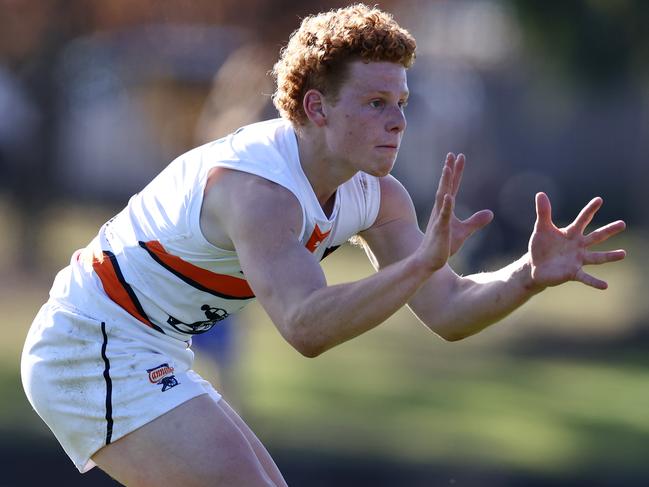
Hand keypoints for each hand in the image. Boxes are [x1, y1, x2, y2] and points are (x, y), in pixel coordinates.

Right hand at [419, 153, 492, 270]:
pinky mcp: (439, 230)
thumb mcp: (464, 231)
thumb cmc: (444, 245)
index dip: (457, 171)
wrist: (429, 260)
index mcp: (446, 208)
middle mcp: (441, 210)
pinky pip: (443, 216)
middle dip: (449, 170)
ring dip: (445, 182)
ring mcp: (439, 218)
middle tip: (452, 154)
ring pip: (442, 197)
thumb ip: (476, 221)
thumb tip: (490, 213)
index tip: (459, 156)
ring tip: (447, 168)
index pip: (453, 186)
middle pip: (446, 186)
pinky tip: (449, 196)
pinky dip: (446, 205)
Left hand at [528, 192, 625, 289]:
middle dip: (609, 230)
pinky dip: (595, 282)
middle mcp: (578, 246)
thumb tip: (540, 193)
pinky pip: (586, 278)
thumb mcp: (541, 228)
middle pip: (596, 236)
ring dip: (610, 256)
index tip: (599, 200)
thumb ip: (543, 212)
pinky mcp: (573, 273)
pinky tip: (605, 285)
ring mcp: (577, 259)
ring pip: (597, 257)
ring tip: (624, 254)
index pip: (582, 219)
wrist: (535, 266)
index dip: (590, 210)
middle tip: (622, 224)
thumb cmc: (541, 246)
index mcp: (571, 233)